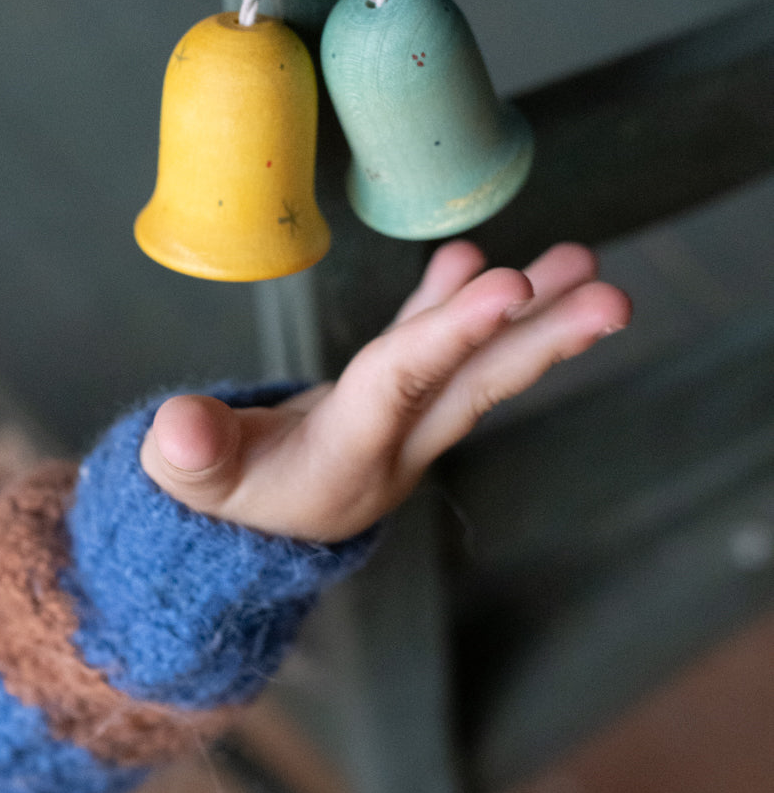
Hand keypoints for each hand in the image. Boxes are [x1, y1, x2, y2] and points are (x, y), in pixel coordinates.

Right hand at [140, 241, 630, 542]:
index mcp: (347, 458)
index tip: (511, 288)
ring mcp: (397, 423)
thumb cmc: (211, 508)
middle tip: (613, 297)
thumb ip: (188, 457)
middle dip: (544, 339)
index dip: (453, 334)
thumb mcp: (188, 488)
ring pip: (471, 363)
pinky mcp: (383, 404)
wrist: (238, 534)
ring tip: (585, 261)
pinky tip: (477, 258)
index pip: (406, 385)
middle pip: (476, 383)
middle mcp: (392, 443)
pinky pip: (429, 349)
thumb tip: (180, 427)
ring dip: (528, 315)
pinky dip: (454, 305)